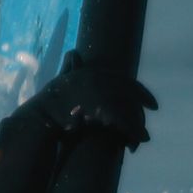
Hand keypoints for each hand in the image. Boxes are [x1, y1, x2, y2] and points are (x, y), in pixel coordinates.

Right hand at [7, 52, 156, 150]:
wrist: (38, 120)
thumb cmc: (47, 103)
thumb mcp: (61, 81)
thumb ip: (69, 67)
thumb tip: (73, 52)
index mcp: (91, 73)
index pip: (122, 78)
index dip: (137, 88)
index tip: (147, 98)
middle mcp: (97, 80)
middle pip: (128, 90)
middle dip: (143, 99)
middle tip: (154, 108)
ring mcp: (98, 94)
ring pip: (127, 108)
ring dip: (137, 123)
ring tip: (143, 137)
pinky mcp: (98, 110)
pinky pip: (122, 121)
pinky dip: (133, 131)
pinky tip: (138, 140)